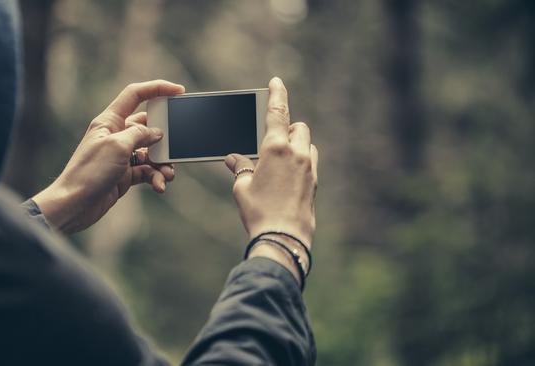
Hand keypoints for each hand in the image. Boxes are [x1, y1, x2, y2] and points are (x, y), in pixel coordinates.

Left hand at [32, 80, 184, 232]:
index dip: (157, 88)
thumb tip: (157, 133)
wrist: (74, 205)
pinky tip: (160, 185)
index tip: (178, 91)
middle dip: (165, 137)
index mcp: (109, 121)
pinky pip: (148, 171)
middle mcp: (116, 135)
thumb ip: (140, 134)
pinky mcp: (125, 174)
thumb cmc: (89, 172)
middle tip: (177, 145)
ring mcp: (121, 155)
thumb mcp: (118, 146)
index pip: (135, 95)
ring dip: (163, 162)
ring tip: (168, 174)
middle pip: (148, 126)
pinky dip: (156, 177)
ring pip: (151, 152)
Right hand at [225, 77, 317, 277]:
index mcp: (275, 148)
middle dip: (288, 128)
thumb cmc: (258, 211)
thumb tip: (233, 159)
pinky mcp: (315, 182)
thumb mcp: (242, 187)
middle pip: (298, 127)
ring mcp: (309, 168)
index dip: (277, 94)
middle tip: (273, 140)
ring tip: (280, 160)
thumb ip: (240, 167)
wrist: (283, 237)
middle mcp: (296, 153)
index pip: (277, 112)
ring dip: (297, 144)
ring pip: (307, 144)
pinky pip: (310, 162)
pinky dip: (301, 161)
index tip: (277, 81)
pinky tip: (289, 177)